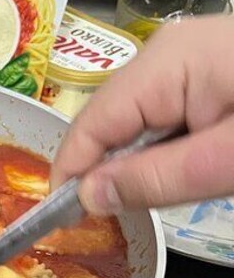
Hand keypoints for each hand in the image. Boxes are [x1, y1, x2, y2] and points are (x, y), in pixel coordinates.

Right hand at [50, 16, 233, 214]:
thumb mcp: (225, 159)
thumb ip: (155, 179)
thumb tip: (85, 198)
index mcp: (163, 64)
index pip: (91, 124)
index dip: (69, 175)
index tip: (59, 223)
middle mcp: (163, 54)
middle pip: (109, 123)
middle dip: (107, 171)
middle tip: (119, 219)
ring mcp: (183, 61)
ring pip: (135, 124)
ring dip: (140, 164)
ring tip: (164, 192)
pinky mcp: (201, 73)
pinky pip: (160, 117)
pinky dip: (162, 150)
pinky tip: (183, 169)